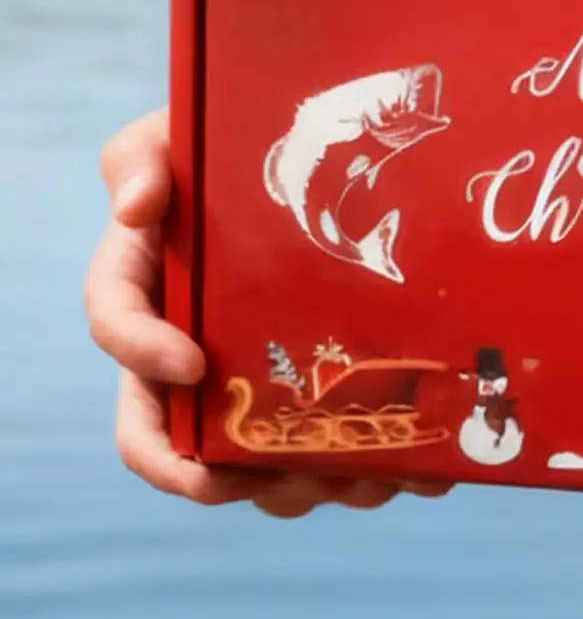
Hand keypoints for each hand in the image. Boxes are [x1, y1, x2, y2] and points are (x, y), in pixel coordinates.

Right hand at [85, 109, 452, 519]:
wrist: (305, 151)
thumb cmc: (224, 148)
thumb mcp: (176, 135)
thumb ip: (142, 159)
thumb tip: (136, 208)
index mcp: (148, 295)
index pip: (119, 339)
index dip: (143, 360)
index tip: (192, 362)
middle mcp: (192, 355)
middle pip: (190, 439)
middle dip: (233, 473)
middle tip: (283, 475)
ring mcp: (259, 377)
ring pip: (270, 460)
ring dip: (314, 483)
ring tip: (366, 477)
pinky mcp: (324, 386)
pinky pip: (342, 444)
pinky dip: (384, 467)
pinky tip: (428, 469)